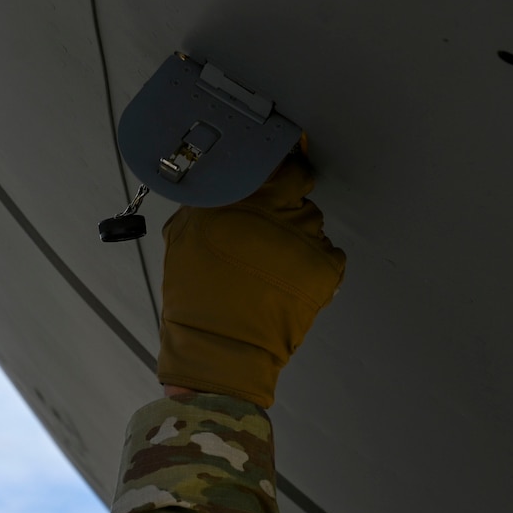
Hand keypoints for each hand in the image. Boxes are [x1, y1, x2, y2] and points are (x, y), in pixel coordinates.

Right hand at [155, 147, 345, 405]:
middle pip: (298, 192)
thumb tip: (223, 182)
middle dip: (285, 206)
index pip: (280, 164)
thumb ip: (208, 201)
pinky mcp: (326, 268)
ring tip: (272, 264)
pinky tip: (288, 281)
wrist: (220, 348)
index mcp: (246, 199)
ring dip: (297, 237)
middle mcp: (281, 212)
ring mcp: (308, 240)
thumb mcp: (183, 236)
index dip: (280, 169)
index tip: (275, 175)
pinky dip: (314, 264)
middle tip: (267, 229)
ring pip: (312, 223)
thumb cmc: (196, 296)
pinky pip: (330, 254)